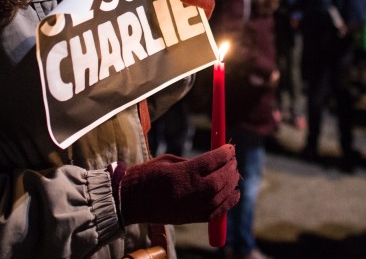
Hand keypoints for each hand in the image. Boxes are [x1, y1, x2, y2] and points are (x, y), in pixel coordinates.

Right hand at [112, 144, 239, 225]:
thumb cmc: (146, 176)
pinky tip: (234, 192)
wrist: (130, 202)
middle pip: (220, 179)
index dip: (225, 153)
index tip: (230, 147)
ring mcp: (192, 208)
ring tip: (234, 173)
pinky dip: (229, 202)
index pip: (212, 161)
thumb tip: (213, 161)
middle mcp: (190, 192)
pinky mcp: (192, 219)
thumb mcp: (168, 161)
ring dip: (232, 182)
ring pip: (222, 195)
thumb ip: (192, 162)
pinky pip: (217, 211)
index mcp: (182, 174)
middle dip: (230, 167)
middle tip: (233, 159)